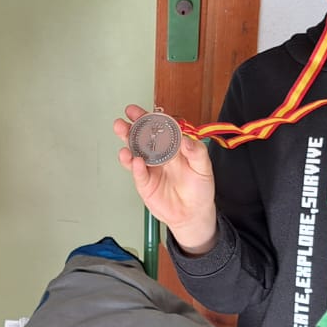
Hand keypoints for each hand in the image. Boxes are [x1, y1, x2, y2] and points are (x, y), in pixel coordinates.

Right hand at [113, 104, 218, 253]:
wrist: (193, 215)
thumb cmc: (199, 189)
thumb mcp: (203, 168)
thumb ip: (196, 152)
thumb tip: (186, 139)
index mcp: (173, 147)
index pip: (160, 129)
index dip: (152, 119)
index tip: (146, 112)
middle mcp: (159, 156)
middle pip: (143, 137)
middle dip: (134, 125)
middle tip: (127, 116)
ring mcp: (149, 169)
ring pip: (135, 152)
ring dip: (127, 141)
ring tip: (122, 131)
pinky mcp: (144, 183)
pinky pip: (138, 173)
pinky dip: (135, 166)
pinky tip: (135, 160)